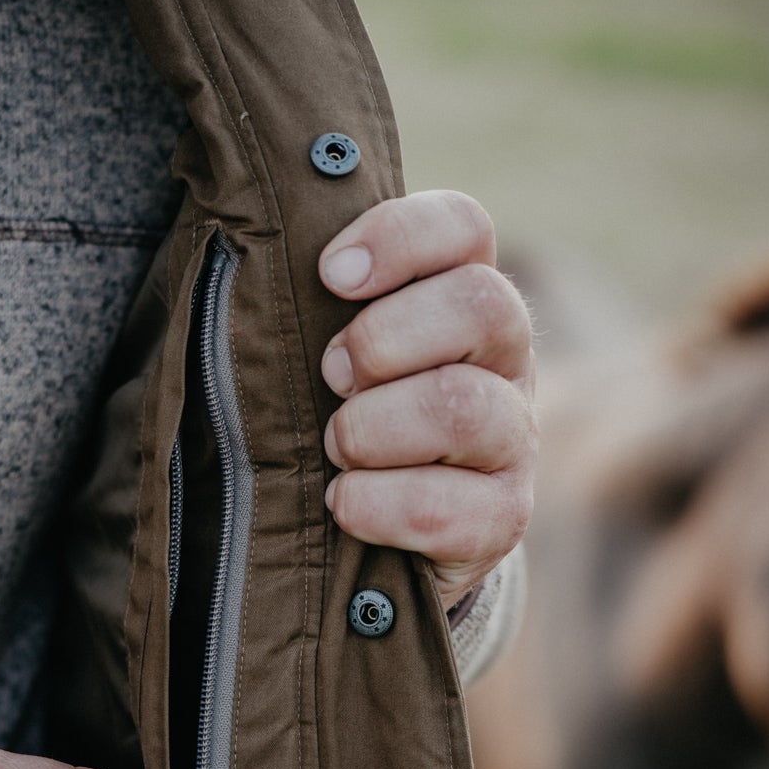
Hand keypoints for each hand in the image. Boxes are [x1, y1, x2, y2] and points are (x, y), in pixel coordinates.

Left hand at [319, 190, 535, 608]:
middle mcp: (505, 360)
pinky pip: (447, 510)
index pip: (464, 227)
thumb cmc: (341, 417)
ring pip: (464, 407)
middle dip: (382, 339)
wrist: (377, 541)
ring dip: (373, 427)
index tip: (330, 274)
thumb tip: (255, 227)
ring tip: (336, 446)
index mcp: (463, 297)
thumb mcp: (327, 348)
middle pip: (482, 305)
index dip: (399, 237)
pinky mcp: (503, 519)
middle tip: (331, 374)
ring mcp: (513, 440)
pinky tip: (343, 501)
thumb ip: (311, 295)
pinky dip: (377, 505)